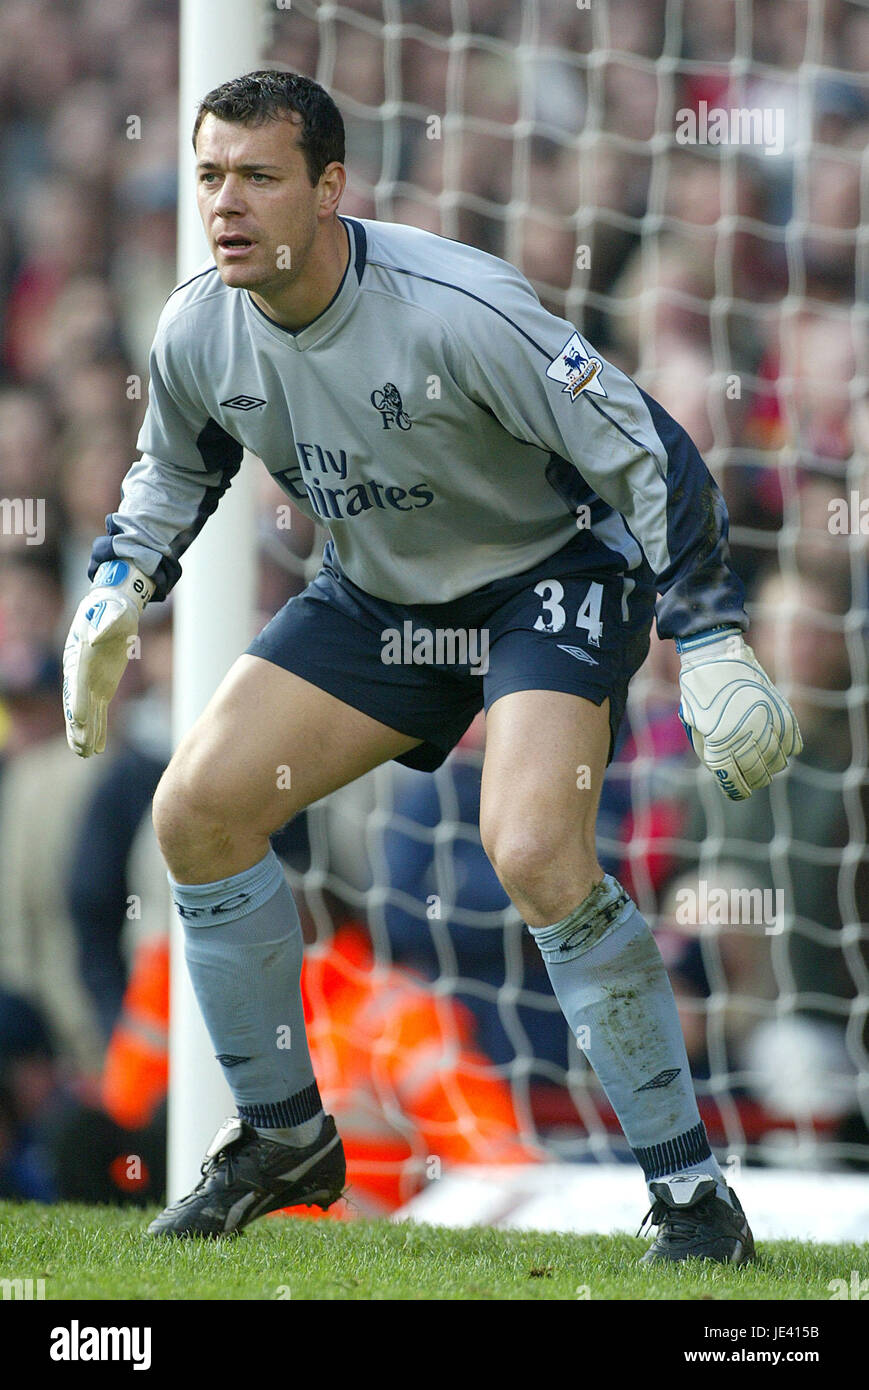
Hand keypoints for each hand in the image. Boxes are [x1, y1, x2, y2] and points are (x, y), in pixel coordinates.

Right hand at [63, 560, 154, 756]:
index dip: (78, 703)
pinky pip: (98, 712)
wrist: (110, 607)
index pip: (77, 685)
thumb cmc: (111, 609)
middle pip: (77, 705)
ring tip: (86, 754)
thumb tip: (102, 634)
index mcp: (81, 657)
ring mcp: (89, 683)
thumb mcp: (112, 612)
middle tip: (82, 747)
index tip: (80, 721)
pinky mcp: (101, 687)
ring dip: (87, 734)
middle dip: (79, 727)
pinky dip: (98, 729)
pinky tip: (97, 748)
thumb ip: (107, 624)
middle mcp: (80, 674)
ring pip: (86, 713)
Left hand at [677, 627, 801, 800]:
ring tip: (762, 762)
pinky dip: (785, 749)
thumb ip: (710, 750)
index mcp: (721, 742)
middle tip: (749, 778)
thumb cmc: (699, 690)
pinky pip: (793, 743)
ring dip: (770, 766)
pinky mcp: (782, 712)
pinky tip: (775, 746)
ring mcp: (768, 723)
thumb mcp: (695, 725)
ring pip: (779, 762)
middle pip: (758, 775)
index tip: (738, 791)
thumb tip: (725, 770)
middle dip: (753, 780)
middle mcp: (748, 736)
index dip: (736, 790)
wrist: (716, 654)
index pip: (734, 781)